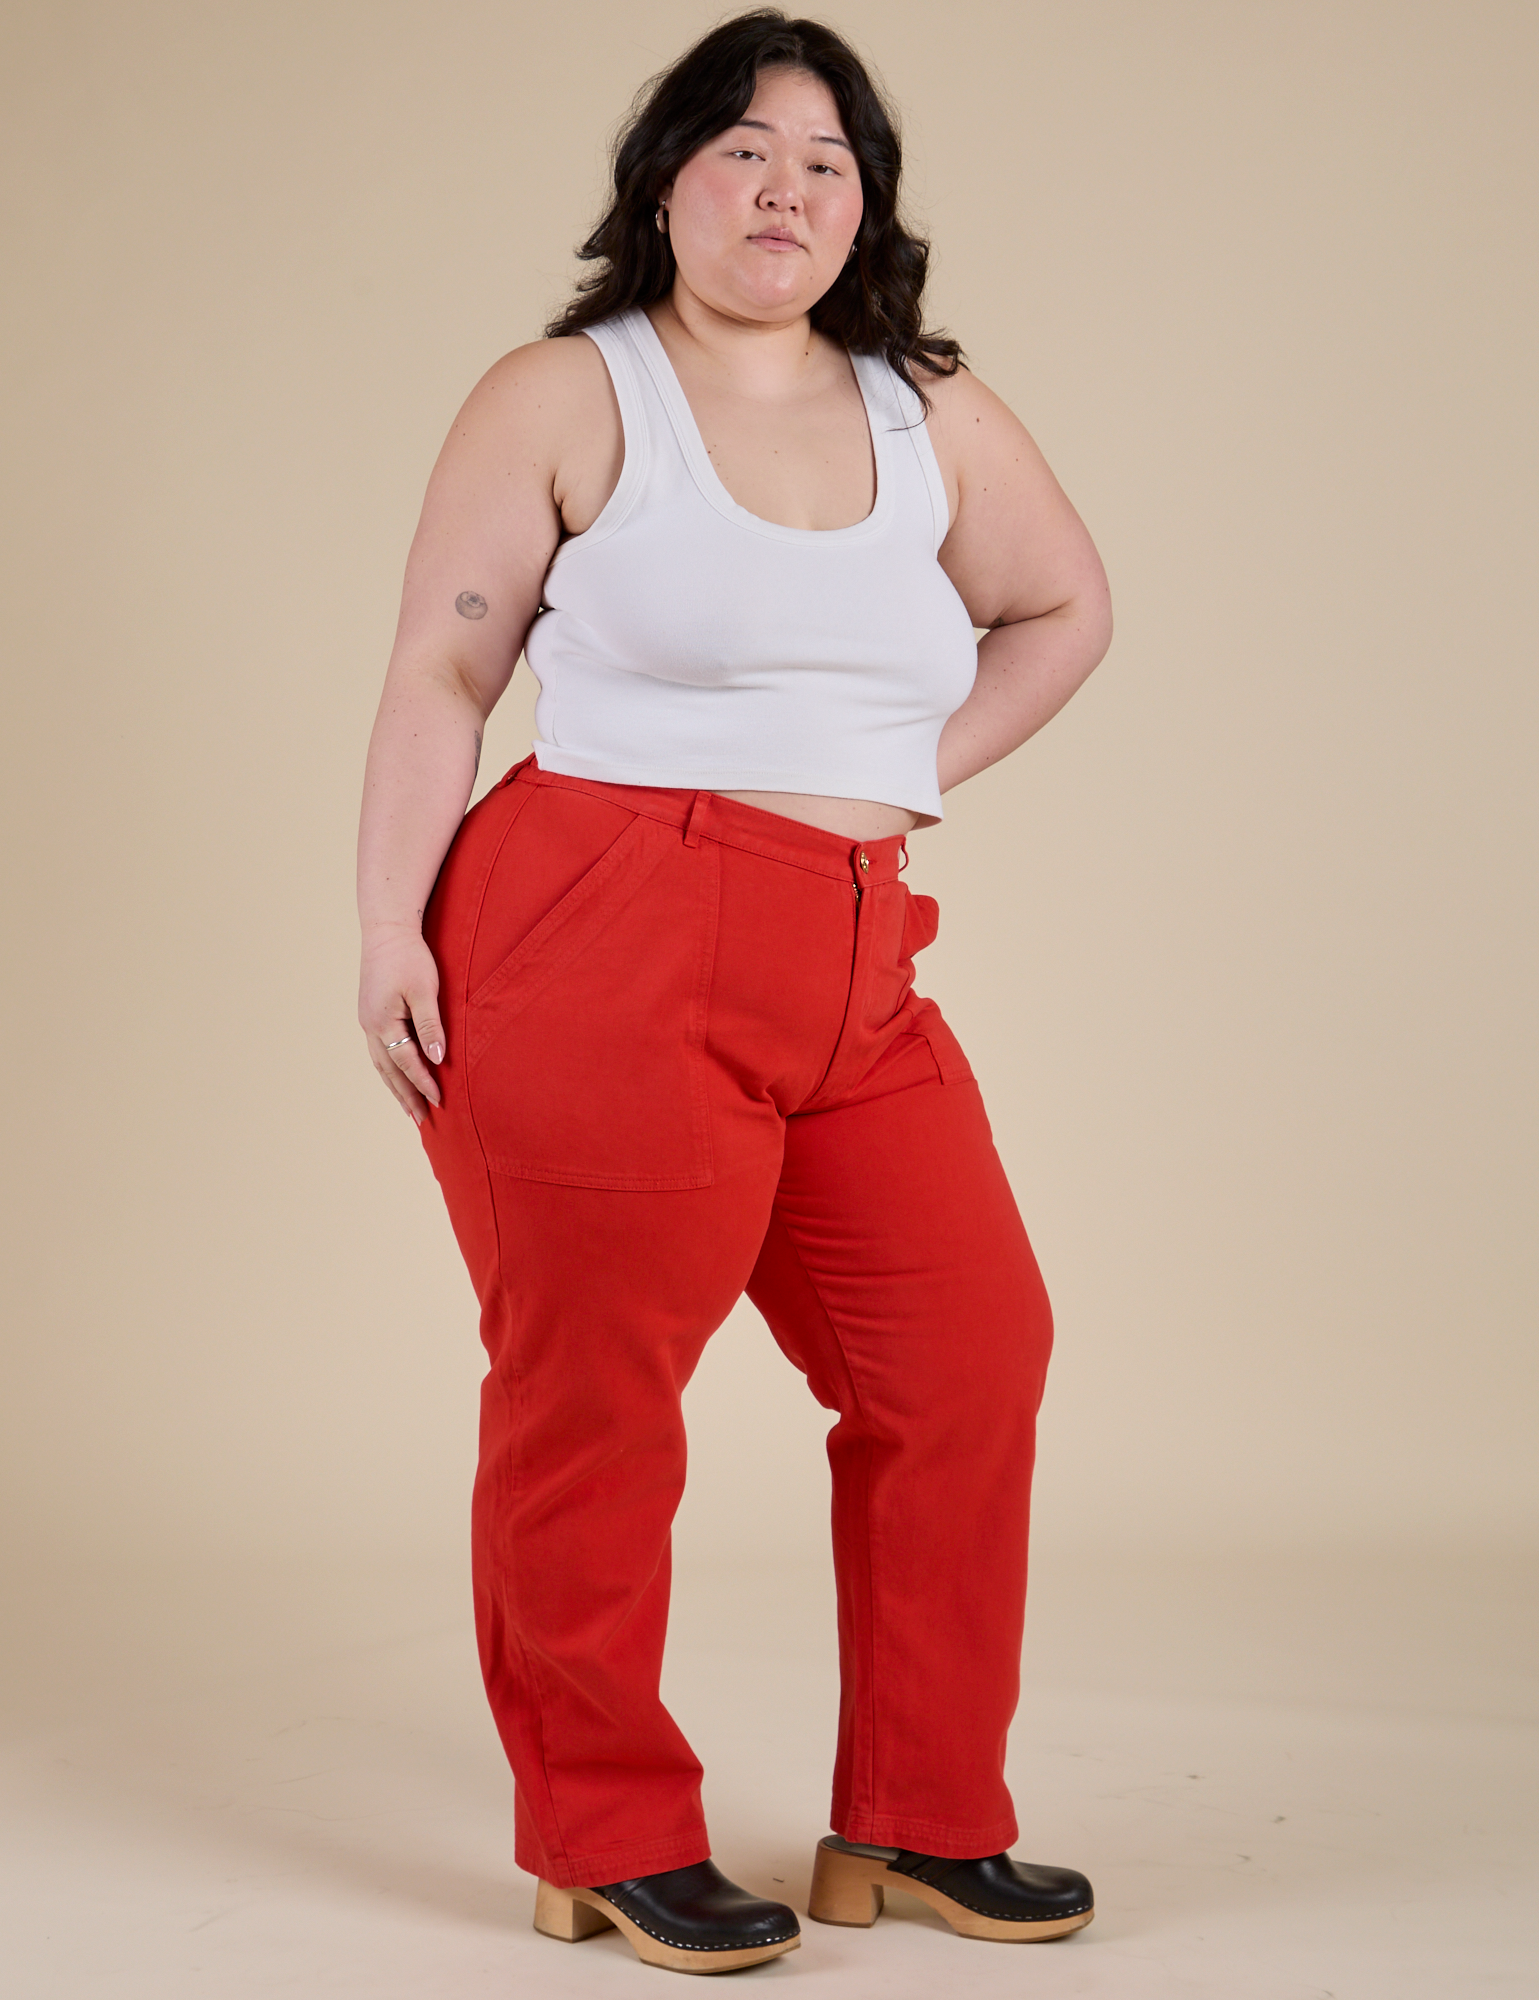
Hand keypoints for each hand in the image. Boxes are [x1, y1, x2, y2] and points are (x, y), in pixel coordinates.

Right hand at [359, 925, 444, 1124]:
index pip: (406, 1062)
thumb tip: (437, 1060)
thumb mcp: (424, 991)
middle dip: (406, 1096)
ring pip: (381, 1063)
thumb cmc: (409, 957)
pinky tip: (396, 1076)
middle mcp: (370, 1026)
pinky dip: (389, 1069)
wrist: (386, 930)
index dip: (424, 1083)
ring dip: (395, 1087)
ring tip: (408, 1108)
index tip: (440, 1101)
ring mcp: (367, 1021)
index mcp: (382, 1022)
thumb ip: (430, 1026)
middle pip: (389, 1071)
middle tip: (421, 1120)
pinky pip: (379, 1051)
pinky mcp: (370, 1014)